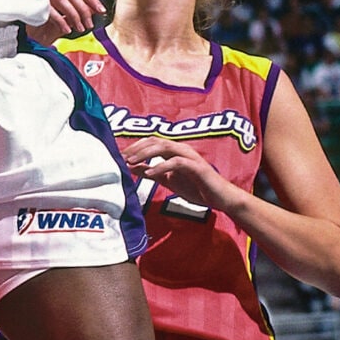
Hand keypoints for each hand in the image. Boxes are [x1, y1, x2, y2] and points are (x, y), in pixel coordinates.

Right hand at [30, 0, 107, 45]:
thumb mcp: (68, 13)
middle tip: (89, 25)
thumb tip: (95, 11)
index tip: (101, 10)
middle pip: (76, 0)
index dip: (93, 0)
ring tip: (80, 29)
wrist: (29, 21)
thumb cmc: (51, 16)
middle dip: (85, 14)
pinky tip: (67, 29)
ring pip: (67, 7)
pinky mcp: (41, 7)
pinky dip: (63, 23)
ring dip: (76, 20)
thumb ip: (80, 11)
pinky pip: (55, 15)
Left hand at [121, 134, 238, 215]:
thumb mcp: (168, 180)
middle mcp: (182, 149)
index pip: (151, 142)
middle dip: (137, 148)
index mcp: (175, 151)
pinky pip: (176, 162)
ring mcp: (190, 157)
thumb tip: (132, 167)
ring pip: (165, 147)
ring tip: (131, 162)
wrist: (219, 198)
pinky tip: (149, 173)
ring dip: (146, 153)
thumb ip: (152, 172)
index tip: (120, 155)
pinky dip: (161, 166)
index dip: (135, 146)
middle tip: (122, 157)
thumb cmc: (196, 187)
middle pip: (156, 141)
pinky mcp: (197, 167)